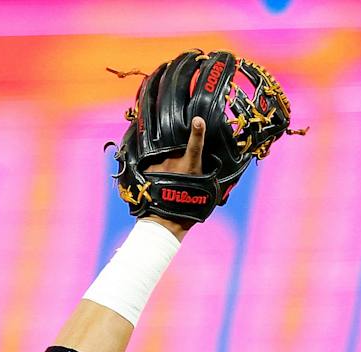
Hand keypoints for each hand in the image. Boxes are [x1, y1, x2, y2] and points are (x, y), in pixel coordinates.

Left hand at [143, 117, 208, 239]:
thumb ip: (207, 178)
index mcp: (191, 166)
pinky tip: (155, 180)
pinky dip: (154, 169)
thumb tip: (213, 171)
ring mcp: (159, 164)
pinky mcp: (147, 169)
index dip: (198, 132)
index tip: (198, 120)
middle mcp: (174, 161)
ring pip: (164, 156)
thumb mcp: (204, 193)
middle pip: (177, 150)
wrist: (164, 222)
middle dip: (178, 156)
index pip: (196, 145)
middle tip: (179, 172)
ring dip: (166, 163)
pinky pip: (152, 163)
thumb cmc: (188, 210)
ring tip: (166, 179)